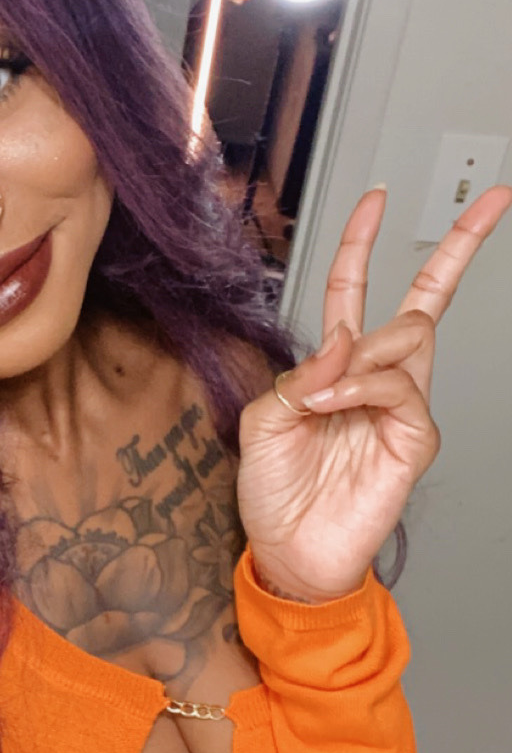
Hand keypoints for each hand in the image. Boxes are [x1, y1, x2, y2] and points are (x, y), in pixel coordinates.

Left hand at [236, 182, 511, 601]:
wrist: (289, 553)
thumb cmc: (275, 493)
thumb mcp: (264, 421)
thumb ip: (298, 374)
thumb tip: (342, 338)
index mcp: (336, 366)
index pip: (354, 291)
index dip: (363, 244)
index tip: (376, 199)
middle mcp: (376, 378)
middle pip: (425, 299)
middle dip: (459, 247)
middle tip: (496, 201)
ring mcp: (401, 407)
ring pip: (409, 337)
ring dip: (361, 354)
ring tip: (323, 397)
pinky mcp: (415, 438)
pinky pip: (399, 389)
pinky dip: (362, 389)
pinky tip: (336, 407)